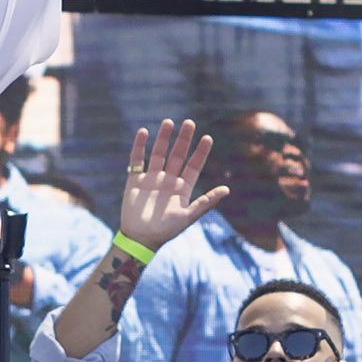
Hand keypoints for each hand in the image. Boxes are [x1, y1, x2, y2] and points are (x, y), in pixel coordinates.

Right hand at [113, 119, 230, 253]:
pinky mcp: (135, 180)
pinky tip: (143, 132)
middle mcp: (168, 180)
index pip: (193, 166)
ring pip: (158, 153)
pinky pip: (137, 160)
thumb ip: (206, 202)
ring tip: (169, 122)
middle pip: (177, 155)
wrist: (140, 239)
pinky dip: (139, 146)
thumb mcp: (188, 216)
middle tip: (190, 123)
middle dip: (183, 139)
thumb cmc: (166, 231)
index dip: (200, 152)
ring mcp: (151, 179)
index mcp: (182, 188)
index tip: (207, 138)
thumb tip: (227, 189)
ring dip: (163, 138)